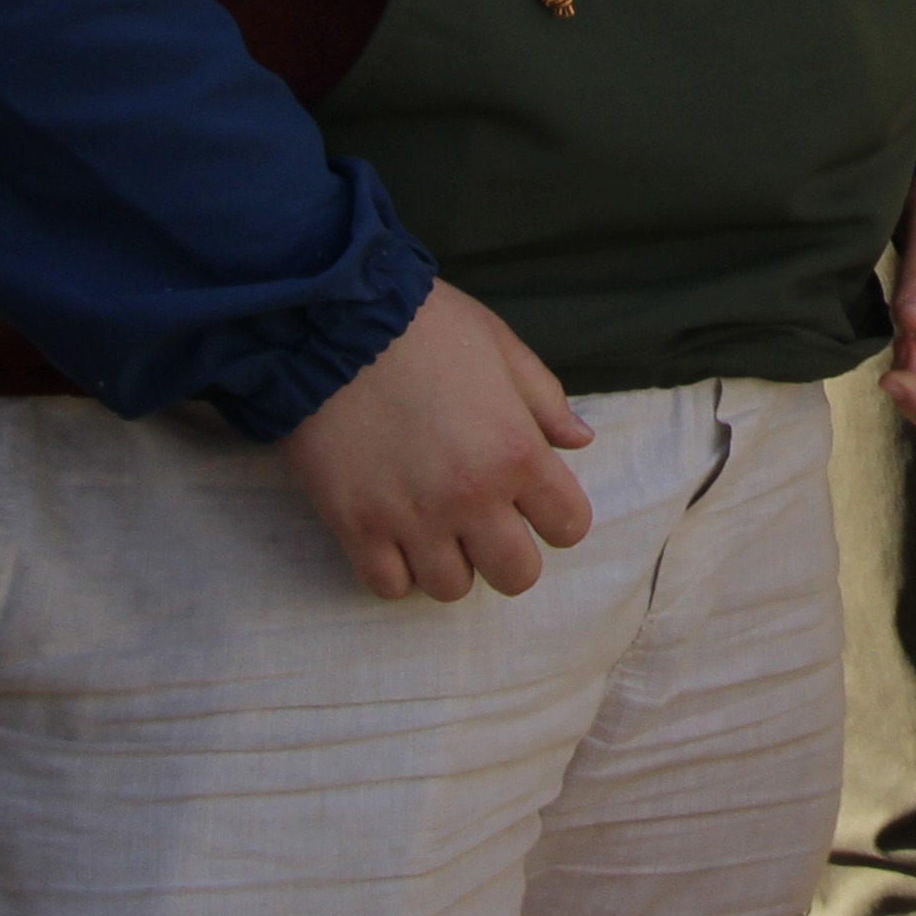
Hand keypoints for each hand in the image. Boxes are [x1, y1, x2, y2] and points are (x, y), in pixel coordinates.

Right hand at [276, 280, 594, 601]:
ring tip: (439, 527)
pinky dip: (396, 570)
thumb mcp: (502, 348)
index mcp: (517, 451)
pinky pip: (388, 586)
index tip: (538, 503)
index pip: (569, 526)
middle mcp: (471, 496)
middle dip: (511, 556)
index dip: (559, 518)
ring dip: (452, 563)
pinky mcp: (355, 527)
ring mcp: (411, 518)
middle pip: (516, 575)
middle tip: (490, 526)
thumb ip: (545, 401)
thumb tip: (580, 440)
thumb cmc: (427, 328)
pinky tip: (396, 536)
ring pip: (451, 589)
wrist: (335, 326)